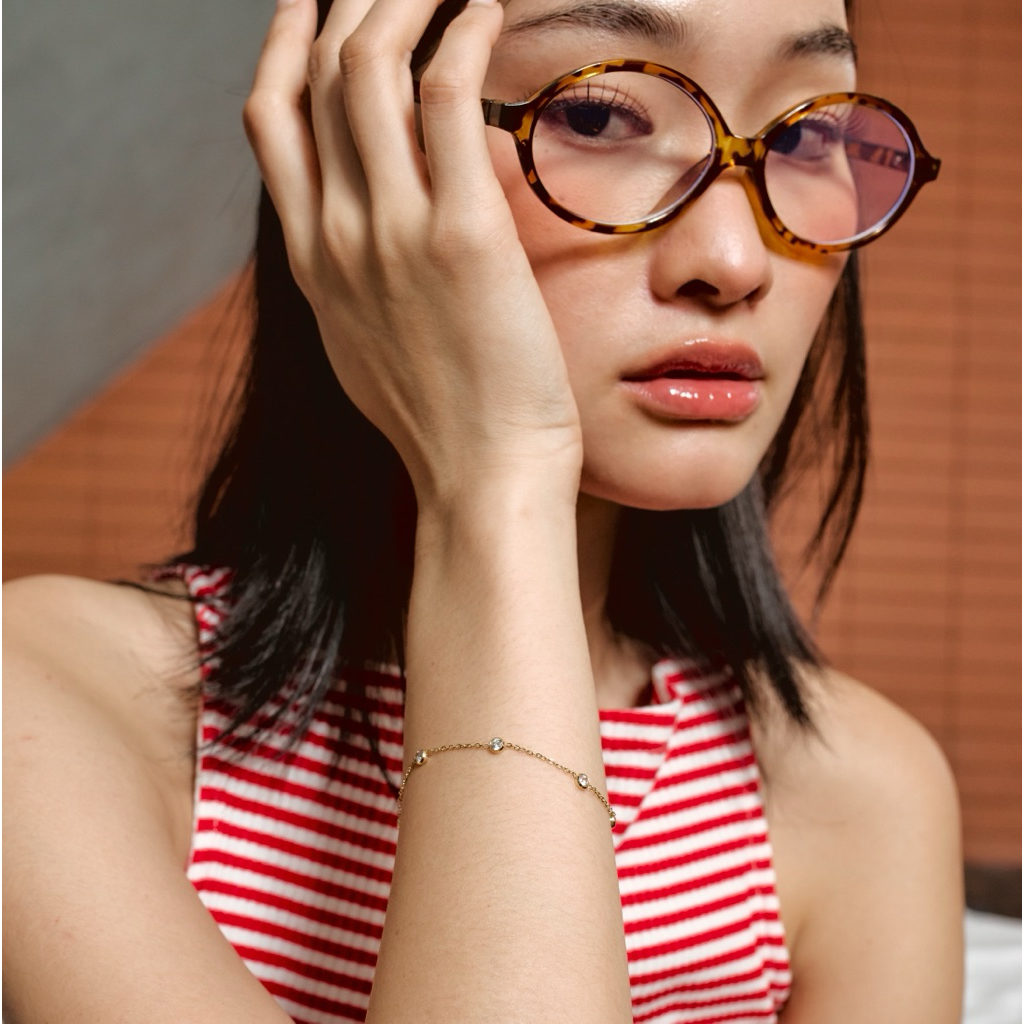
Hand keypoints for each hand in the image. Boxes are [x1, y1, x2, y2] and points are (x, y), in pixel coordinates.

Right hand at [243, 0, 583, 507]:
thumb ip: (358, 282)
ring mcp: (389, 233)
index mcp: (314, 263)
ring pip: (366, 70)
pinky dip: (462, 36)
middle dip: (346, 6)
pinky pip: (444, 97)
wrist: (481, 478)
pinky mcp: (458, 235)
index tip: (309, 7)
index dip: (284, 47)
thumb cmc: (445, 422)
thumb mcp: (371, 349)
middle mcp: (337, 237)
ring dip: (400, 3)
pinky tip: (486, 12)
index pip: (271, 122)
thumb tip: (376, 237)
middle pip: (314, 79)